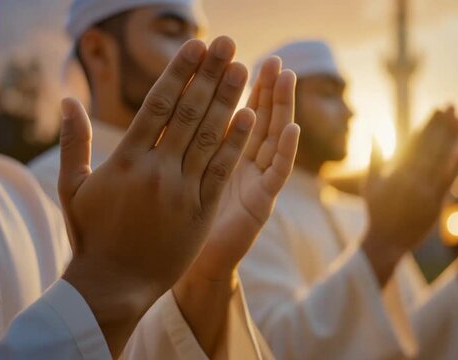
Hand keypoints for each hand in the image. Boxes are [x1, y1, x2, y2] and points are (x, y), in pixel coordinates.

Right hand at [58, 37, 253, 357]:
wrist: (114, 284)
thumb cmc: (90, 234)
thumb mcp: (72, 186)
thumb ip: (74, 140)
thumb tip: (67, 98)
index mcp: (125, 160)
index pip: (156, 105)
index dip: (178, 73)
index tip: (194, 47)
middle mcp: (156, 171)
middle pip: (188, 113)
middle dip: (209, 75)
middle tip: (226, 44)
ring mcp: (181, 191)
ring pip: (208, 137)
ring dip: (228, 100)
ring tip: (242, 69)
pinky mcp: (200, 212)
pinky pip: (220, 171)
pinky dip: (234, 143)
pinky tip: (248, 117)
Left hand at [173, 57, 299, 355]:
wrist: (182, 263)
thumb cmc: (170, 219)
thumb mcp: (173, 171)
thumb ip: (175, 140)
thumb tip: (165, 103)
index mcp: (220, 154)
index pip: (234, 111)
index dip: (238, 85)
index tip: (241, 57)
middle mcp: (241, 164)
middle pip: (257, 118)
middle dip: (265, 88)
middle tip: (272, 58)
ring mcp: (254, 183)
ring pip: (271, 139)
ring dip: (280, 108)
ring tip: (287, 77)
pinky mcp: (261, 205)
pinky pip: (276, 175)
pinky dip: (285, 152)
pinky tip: (292, 128)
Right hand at [361, 107, 457, 285]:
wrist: (385, 240)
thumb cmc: (376, 212)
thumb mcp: (370, 183)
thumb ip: (375, 157)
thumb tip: (373, 133)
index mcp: (395, 170)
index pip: (415, 140)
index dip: (427, 123)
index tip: (437, 108)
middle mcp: (409, 177)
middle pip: (430, 145)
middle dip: (442, 124)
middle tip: (452, 106)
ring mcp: (423, 191)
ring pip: (440, 159)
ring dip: (452, 139)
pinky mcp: (434, 204)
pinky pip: (447, 182)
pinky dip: (455, 166)